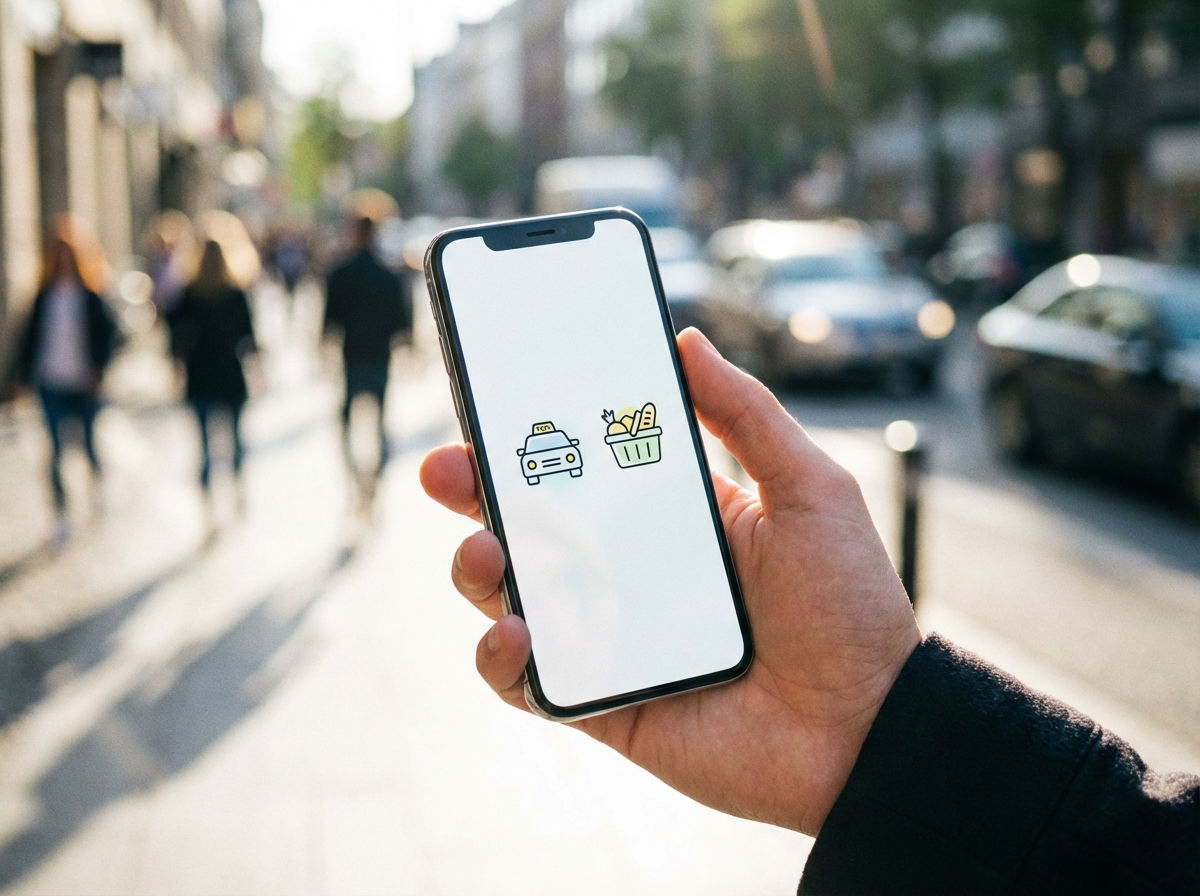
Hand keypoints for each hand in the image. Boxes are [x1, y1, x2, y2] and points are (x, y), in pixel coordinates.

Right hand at [420, 328, 920, 835]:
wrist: (869, 729)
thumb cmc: (850, 605)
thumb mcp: (808, 490)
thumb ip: (747, 414)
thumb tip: (688, 340)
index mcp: (670, 516)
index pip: (582, 466)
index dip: (531, 437)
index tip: (491, 401)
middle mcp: (628, 571)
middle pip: (530, 525)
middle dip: (475, 492)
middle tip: (443, 468)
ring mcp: (609, 637)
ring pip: (513, 596)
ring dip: (478, 568)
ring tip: (485, 550)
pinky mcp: (600, 701)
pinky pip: (527, 680)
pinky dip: (501, 656)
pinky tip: (515, 632)